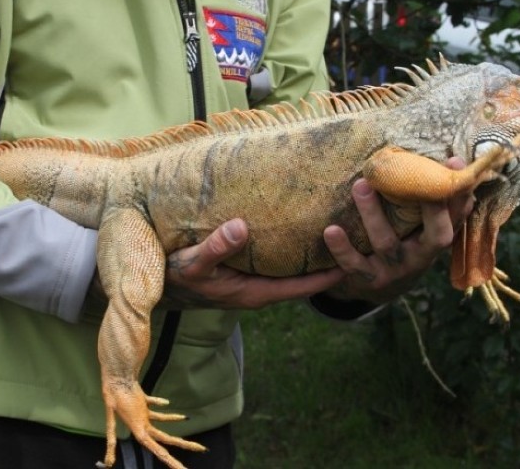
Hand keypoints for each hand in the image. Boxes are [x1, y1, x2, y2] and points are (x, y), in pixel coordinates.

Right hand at [161, 219, 344, 309]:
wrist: (159, 286)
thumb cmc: (177, 275)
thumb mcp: (194, 262)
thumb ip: (217, 246)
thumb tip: (241, 227)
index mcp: (255, 292)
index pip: (303, 287)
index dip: (330, 274)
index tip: (357, 257)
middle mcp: (261, 290)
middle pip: (305, 280)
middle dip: (330, 263)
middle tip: (360, 237)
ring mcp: (255, 283)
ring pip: (294, 272)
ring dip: (314, 256)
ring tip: (340, 230)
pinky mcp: (248, 274)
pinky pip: (280, 265)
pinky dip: (295, 251)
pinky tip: (304, 231)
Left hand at [322, 157, 473, 304]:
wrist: (379, 288)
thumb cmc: (406, 246)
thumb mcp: (425, 231)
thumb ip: (441, 205)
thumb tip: (460, 169)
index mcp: (436, 242)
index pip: (457, 218)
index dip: (458, 194)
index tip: (453, 163)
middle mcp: (420, 258)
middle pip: (435, 235)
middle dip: (431, 208)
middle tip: (413, 175)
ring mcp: (394, 270)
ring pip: (387, 243)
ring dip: (373, 214)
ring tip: (360, 185)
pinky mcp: (366, 279)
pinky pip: (353, 265)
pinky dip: (342, 249)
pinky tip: (331, 230)